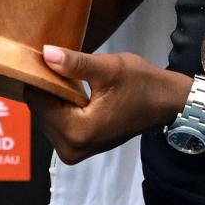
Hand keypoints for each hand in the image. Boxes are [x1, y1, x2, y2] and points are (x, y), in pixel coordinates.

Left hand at [23, 45, 190, 164]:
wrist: (166, 104)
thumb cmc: (141, 84)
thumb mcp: (109, 68)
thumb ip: (75, 64)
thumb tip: (45, 53)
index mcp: (76, 132)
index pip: (38, 101)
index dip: (39, 76)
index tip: (43, 55)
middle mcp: (69, 149)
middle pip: (40, 110)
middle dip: (46, 86)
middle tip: (57, 61)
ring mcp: (72, 151)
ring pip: (46, 115)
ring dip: (53, 94)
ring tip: (66, 72)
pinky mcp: (77, 147)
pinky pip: (56, 121)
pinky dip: (61, 103)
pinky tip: (72, 87)